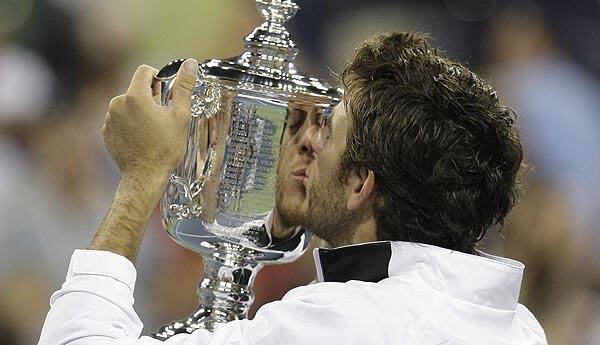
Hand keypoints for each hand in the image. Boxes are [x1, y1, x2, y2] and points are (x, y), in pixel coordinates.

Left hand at [89, 59, 197, 261]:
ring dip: (139, 111)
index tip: (166, 93)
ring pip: (128, 104)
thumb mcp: (180, 116)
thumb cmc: (165, 148)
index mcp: (136, 96)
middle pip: (136, 88)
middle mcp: (118, 103)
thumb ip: (184, 86)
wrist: (145, 176)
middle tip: (163, 118)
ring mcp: (109, 118)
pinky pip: (119, 119)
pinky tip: (141, 138)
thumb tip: (190, 64)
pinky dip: (129, 123)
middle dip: (150, 97)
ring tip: (152, 130)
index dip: (158, 77)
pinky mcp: (106, 131)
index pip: (144, 70)